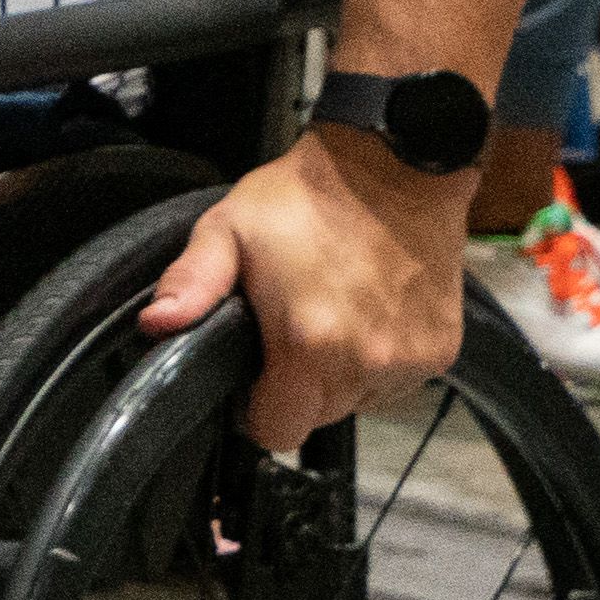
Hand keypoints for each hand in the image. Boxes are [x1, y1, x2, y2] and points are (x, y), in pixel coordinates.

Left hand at [140, 129, 463, 454]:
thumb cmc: (308, 197)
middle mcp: (367, 362)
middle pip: (317, 418)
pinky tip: (365, 316)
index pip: (278, 431)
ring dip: (339, 375)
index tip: (251, 378)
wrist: (395, 168)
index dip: (254, 411)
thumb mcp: (228, 230)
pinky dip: (378, 362)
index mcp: (311, 344)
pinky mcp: (441, 351)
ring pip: (357, 402)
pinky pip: (396, 382)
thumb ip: (192, 284)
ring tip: (329, 316)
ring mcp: (410, 360)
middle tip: (288, 330)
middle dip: (295, 388)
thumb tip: (157, 324)